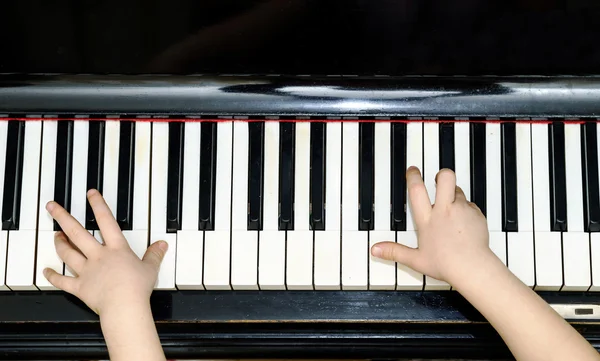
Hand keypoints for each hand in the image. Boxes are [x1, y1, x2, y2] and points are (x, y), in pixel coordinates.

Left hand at [44, 189, 167, 314]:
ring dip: (60, 243)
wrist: (124, 307)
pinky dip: (53, 276)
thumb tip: (161, 245)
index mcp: (116, 249)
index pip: (105, 221)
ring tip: (55, 234)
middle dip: (63, 218)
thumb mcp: (150, 268)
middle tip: (53, 207)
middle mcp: (98, 256)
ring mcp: (87, 271)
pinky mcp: (80, 287)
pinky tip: (47, 271)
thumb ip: (154, 255)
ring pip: (68, 253)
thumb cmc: (137, 288)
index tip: (90, 194)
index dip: (97, 205)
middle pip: (77, 233)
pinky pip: (63, 281)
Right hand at [371, 166, 492, 285]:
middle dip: (441, 174)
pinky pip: (471, 205)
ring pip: (459, 190)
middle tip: (438, 178)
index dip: (413, 176)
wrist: (473, 268)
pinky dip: (467, 209)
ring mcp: (462, 210)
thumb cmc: (446, 264)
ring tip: (451, 208)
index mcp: (427, 219)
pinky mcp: (477, 215)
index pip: (416, 189)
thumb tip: (376, 250)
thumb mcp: (415, 260)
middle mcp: (445, 211)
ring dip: (454, 194)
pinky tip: (464, 222)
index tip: (413, 170)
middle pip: (445, 178)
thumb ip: (394, 252)